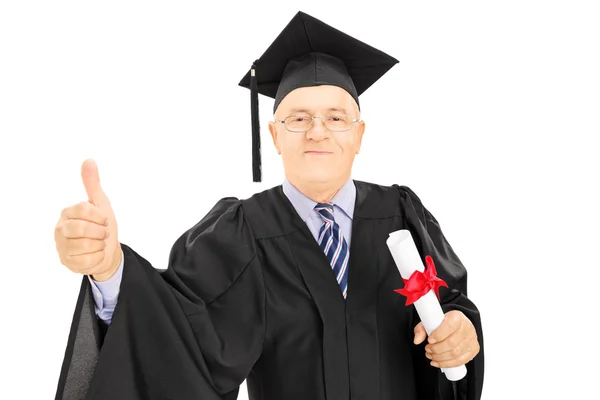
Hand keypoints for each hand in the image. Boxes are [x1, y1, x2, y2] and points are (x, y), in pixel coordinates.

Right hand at [54, 159, 120, 281]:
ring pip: (86, 246)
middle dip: (100, 231)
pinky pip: (88, 260)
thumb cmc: (101, 226)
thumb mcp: (100, 204)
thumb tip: (89, 160)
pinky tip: (95, 254)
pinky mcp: (66, 262)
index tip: (104, 220)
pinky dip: (97, 258)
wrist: (106, 252)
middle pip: (82, 228)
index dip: (100, 216)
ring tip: (98, 243)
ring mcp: (61, 246)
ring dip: (100, 245)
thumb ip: (92, 184)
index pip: (83, 209)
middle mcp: (60, 228)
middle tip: (102, 233)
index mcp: (67, 212)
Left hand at [413, 310, 479, 368]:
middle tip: (427, 349)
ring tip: (431, 355)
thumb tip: (417, 340)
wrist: (457, 325)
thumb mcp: (430, 322)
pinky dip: (447, 364)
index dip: (438, 335)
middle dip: (436, 349)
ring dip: (440, 358)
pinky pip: (460, 361)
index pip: (449, 326)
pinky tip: (438, 362)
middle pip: (452, 343)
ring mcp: (472, 339)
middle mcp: (467, 327)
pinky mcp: (473, 350)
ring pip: (455, 353)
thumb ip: (421, 329)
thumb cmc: (443, 323)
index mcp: (457, 317)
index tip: (429, 340)